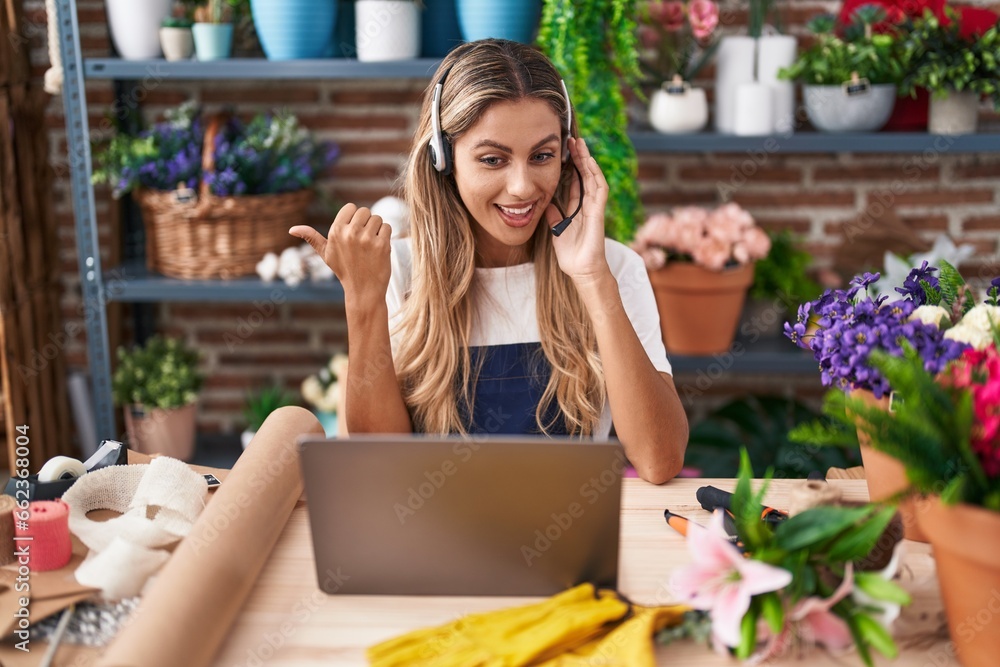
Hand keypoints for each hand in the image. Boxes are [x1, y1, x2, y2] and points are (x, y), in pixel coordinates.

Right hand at [289, 203, 391, 306]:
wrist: (363, 291)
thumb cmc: (344, 271)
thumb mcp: (326, 254)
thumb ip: (311, 238)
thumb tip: (292, 229)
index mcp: (335, 231)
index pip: (351, 207)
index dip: (354, 218)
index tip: (353, 233)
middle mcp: (350, 233)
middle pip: (365, 211)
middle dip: (366, 223)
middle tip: (363, 241)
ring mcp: (367, 239)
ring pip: (378, 219)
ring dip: (377, 230)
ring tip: (370, 246)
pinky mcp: (382, 245)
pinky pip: (387, 227)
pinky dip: (386, 236)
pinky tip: (379, 249)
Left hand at [544, 137, 610, 284]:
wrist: (581, 270)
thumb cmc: (572, 254)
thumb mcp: (557, 230)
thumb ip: (554, 216)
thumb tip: (546, 204)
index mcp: (578, 208)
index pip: (576, 181)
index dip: (571, 166)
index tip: (564, 151)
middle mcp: (588, 205)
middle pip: (585, 175)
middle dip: (579, 157)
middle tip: (571, 139)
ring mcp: (595, 208)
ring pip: (593, 177)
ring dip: (587, 160)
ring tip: (580, 144)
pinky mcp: (598, 213)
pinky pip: (599, 190)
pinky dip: (595, 175)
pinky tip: (589, 162)